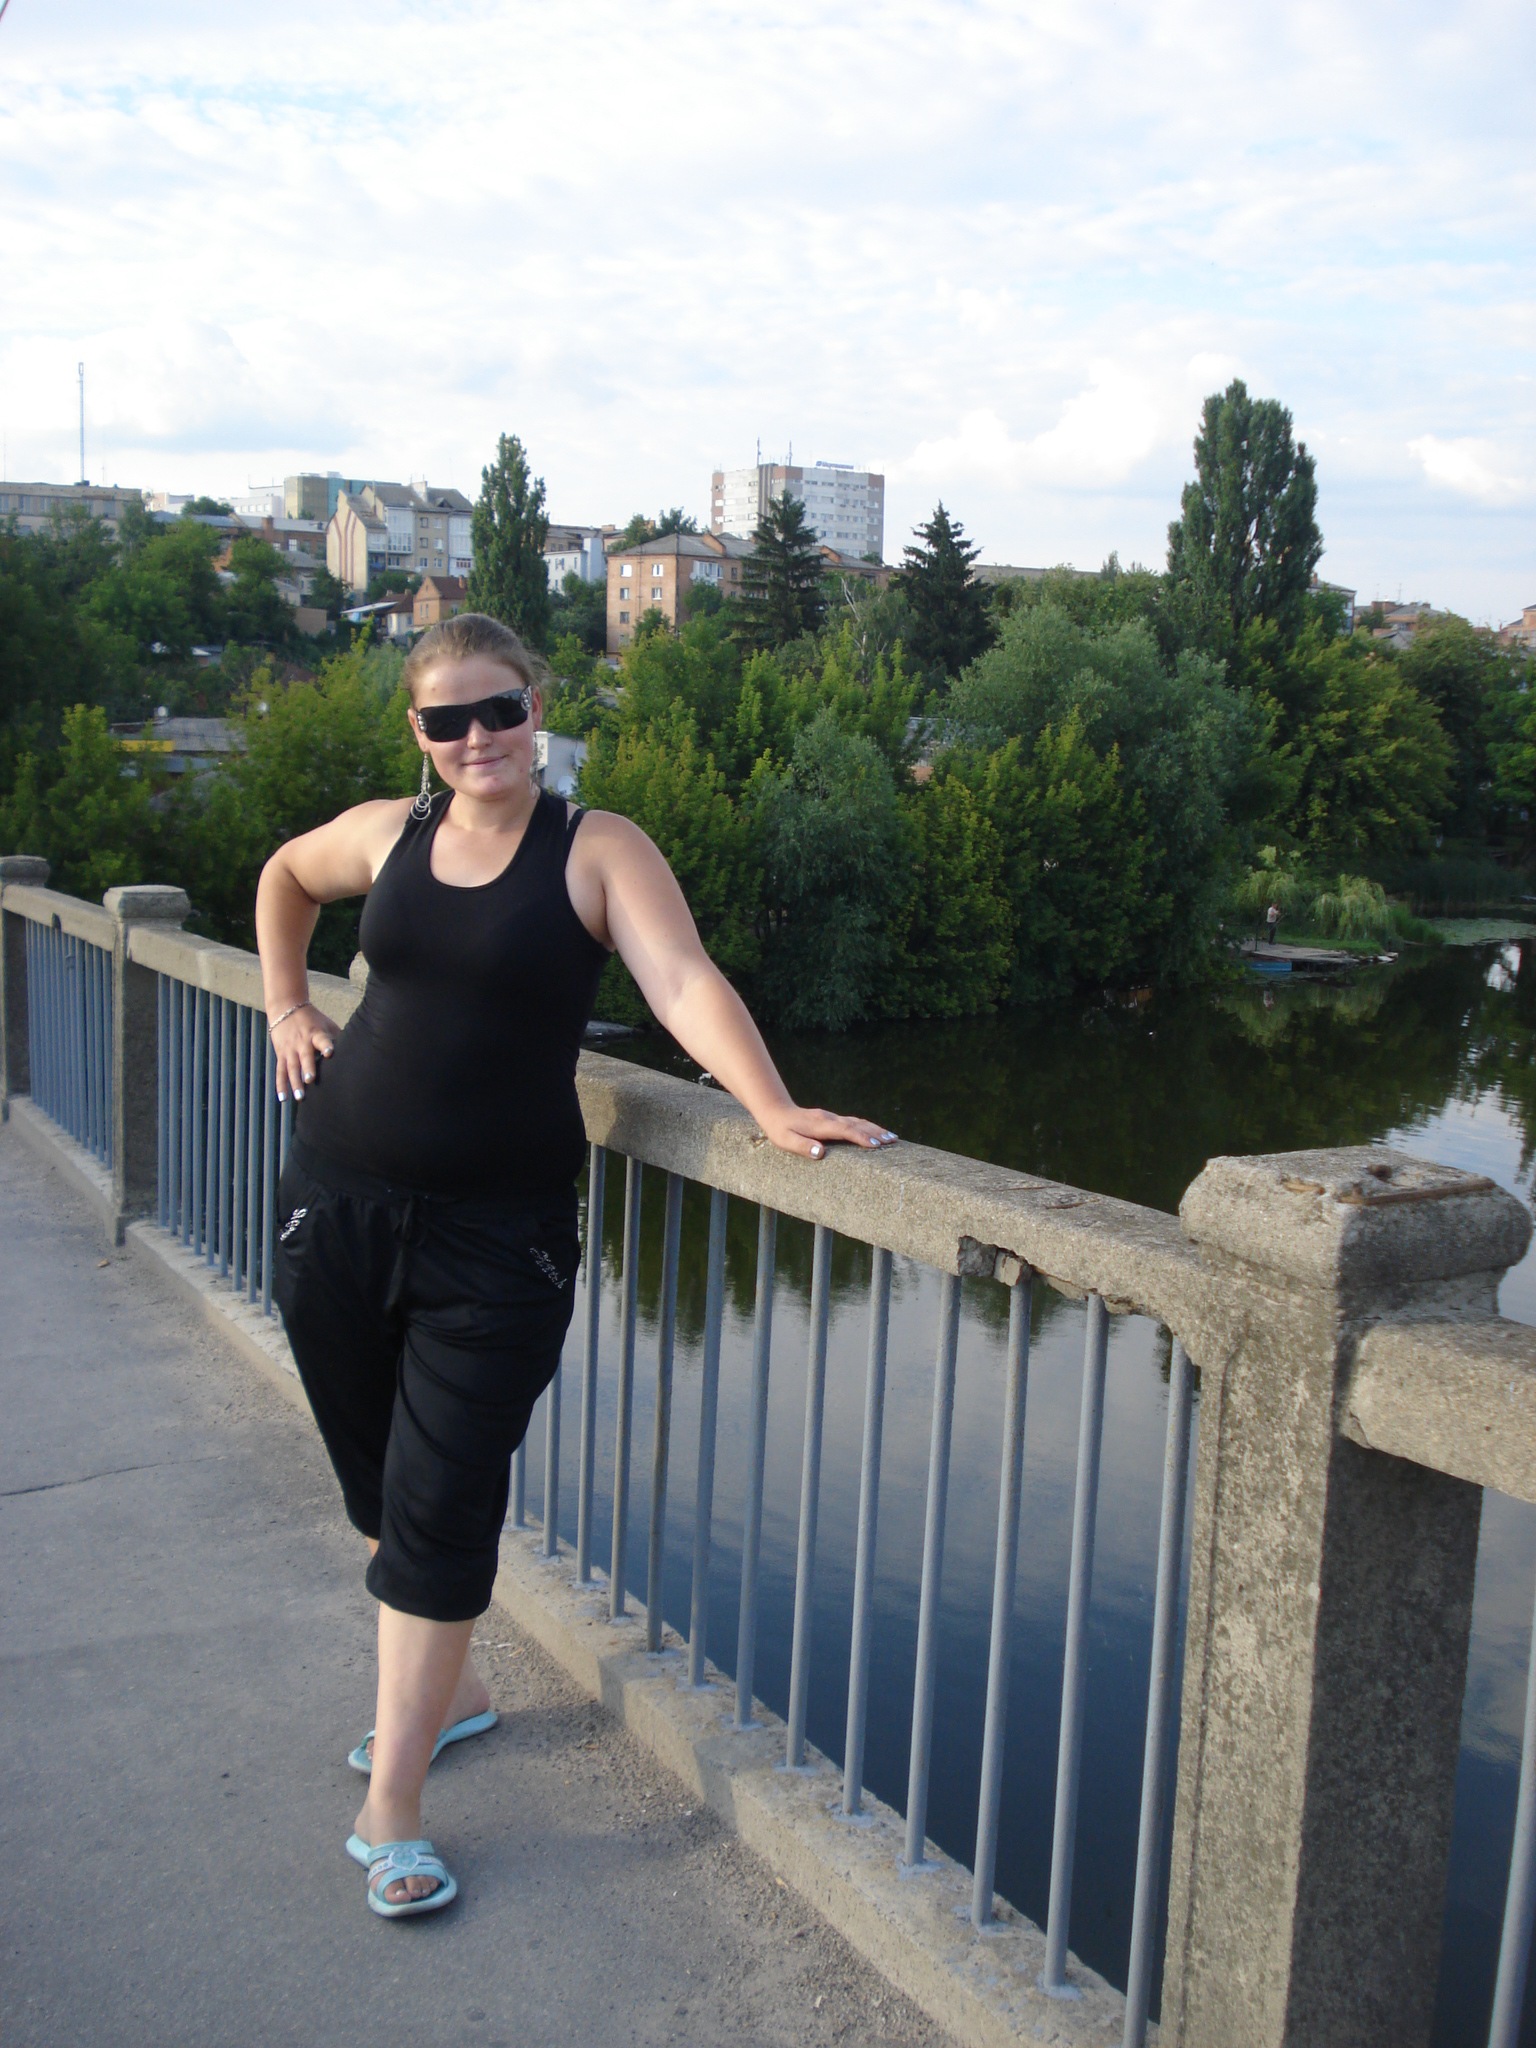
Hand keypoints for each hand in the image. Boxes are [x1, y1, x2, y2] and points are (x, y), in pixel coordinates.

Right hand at [270, 1005, 338, 1101]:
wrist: (286, 1008)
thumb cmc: (313, 1020)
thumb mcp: (327, 1025)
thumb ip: (338, 1038)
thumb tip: (360, 1049)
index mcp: (316, 1033)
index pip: (321, 1039)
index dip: (326, 1045)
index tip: (330, 1052)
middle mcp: (302, 1042)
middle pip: (304, 1056)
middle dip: (307, 1068)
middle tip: (310, 1080)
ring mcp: (290, 1049)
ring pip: (291, 1067)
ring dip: (295, 1082)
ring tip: (300, 1096)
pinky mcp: (281, 1055)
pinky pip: (280, 1072)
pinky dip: (280, 1085)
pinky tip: (283, 1098)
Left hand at [757, 1105, 898, 1161]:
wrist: (777, 1110)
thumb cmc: (780, 1129)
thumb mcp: (785, 1141)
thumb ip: (802, 1146)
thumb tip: (820, 1153)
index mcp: (820, 1125)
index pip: (845, 1130)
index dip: (861, 1137)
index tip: (876, 1145)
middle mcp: (829, 1119)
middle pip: (857, 1124)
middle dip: (876, 1132)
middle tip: (893, 1141)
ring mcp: (832, 1118)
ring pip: (858, 1122)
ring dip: (875, 1129)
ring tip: (892, 1137)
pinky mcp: (833, 1119)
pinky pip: (854, 1122)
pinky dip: (868, 1127)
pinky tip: (876, 1132)